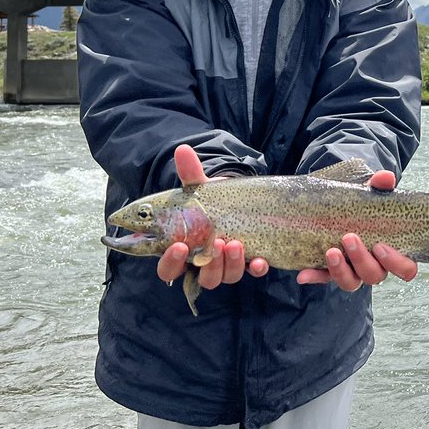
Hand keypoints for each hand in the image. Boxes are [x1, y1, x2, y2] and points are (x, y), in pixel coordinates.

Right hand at [156, 144, 268, 287]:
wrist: (236, 200)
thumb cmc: (211, 201)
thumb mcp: (200, 189)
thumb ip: (190, 173)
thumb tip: (182, 149)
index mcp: (183, 250)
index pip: (168, 269)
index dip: (171, 262)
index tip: (179, 246)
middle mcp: (203, 263)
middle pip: (201, 278)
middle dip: (210, 265)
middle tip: (217, 243)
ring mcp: (226, 265)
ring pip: (225, 277)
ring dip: (230, 264)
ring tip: (235, 243)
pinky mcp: (248, 262)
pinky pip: (251, 272)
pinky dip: (256, 268)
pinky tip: (260, 260)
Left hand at [296, 169, 417, 289]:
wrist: (341, 206)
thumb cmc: (365, 205)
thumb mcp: (373, 193)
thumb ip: (381, 186)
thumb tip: (386, 177)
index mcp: (392, 252)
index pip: (406, 268)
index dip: (396, 263)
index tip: (380, 246)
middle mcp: (374, 266)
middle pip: (374, 275)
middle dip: (361, 259)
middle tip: (348, 237)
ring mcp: (352, 271)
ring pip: (351, 282)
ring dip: (340, 270)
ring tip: (330, 251)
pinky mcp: (330, 272)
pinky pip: (323, 278)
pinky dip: (314, 276)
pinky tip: (303, 274)